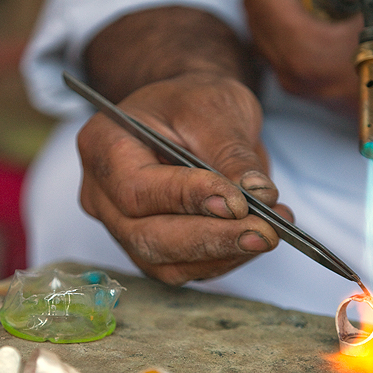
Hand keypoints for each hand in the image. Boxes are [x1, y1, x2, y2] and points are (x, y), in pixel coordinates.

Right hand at [76, 72, 293, 284]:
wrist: (187, 118)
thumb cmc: (193, 103)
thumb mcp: (216, 107)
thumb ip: (231, 152)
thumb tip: (257, 194)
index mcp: (102, 146)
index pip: (137, 189)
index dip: (187, 199)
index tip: (239, 202)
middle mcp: (102, 195)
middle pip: (146, 236)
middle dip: (210, 239)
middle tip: (265, 232)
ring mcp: (121, 228)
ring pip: (165, 262)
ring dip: (222, 254)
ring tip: (271, 231)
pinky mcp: (149, 250)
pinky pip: (183, 269)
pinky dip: (223, 259)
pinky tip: (256, 237)